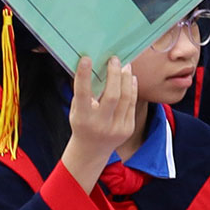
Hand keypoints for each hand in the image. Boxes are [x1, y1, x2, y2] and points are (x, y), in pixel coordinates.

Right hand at [60, 55, 140, 181]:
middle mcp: (100, 124)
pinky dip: (132, 89)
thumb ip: (83, 93)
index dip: (83, 76)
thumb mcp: (76, 111)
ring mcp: (116, 127)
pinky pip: (132, 105)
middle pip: (112, 96)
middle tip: (114, 59)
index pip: (82, 94)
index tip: (86, 59)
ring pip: (126, 99)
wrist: (92, 150)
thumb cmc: (82, 124)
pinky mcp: (128, 128)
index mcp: (83, 118)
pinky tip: (131, 78)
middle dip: (114, 75)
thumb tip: (91, 67)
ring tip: (125, 66)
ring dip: (126, 79)